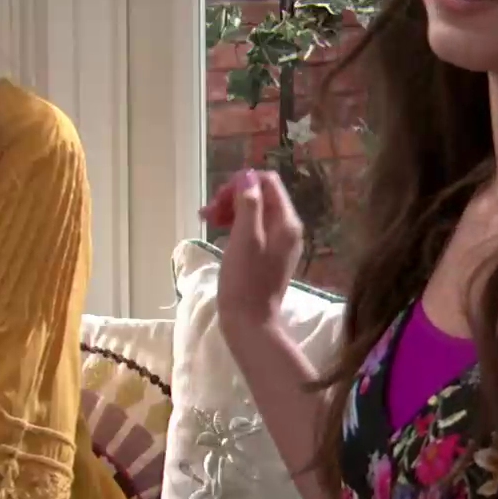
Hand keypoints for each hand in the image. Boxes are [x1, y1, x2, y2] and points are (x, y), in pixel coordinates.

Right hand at [202, 168, 304, 332]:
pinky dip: (236, 226)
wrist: (250, 323)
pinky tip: (220, 234)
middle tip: (208, 213)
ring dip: (231, 211)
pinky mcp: (270, 255)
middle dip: (233, 197)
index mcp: (286, 222)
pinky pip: (254, 229)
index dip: (241, 183)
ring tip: (208, 221)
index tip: (218, 199)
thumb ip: (249, 204)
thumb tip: (247, 175)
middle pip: (261, 195)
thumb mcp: (244, 238)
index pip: (268, 182)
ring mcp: (280, 243)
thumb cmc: (244, 281)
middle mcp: (288, 228)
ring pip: (255, 212)